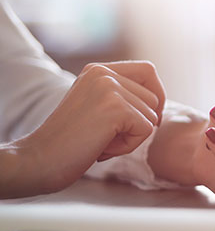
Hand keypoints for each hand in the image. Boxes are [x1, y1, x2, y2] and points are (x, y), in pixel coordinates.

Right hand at [1, 61, 165, 197]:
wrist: (39, 160)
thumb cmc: (70, 141)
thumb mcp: (96, 106)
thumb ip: (121, 96)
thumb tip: (159, 100)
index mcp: (98, 70)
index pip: (148, 71)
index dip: (156, 95)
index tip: (147, 118)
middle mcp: (103, 73)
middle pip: (154, 97)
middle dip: (140, 123)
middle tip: (109, 137)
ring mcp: (109, 88)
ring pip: (152, 115)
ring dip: (132, 136)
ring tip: (101, 141)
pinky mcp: (115, 108)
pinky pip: (147, 129)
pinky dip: (129, 146)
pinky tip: (102, 148)